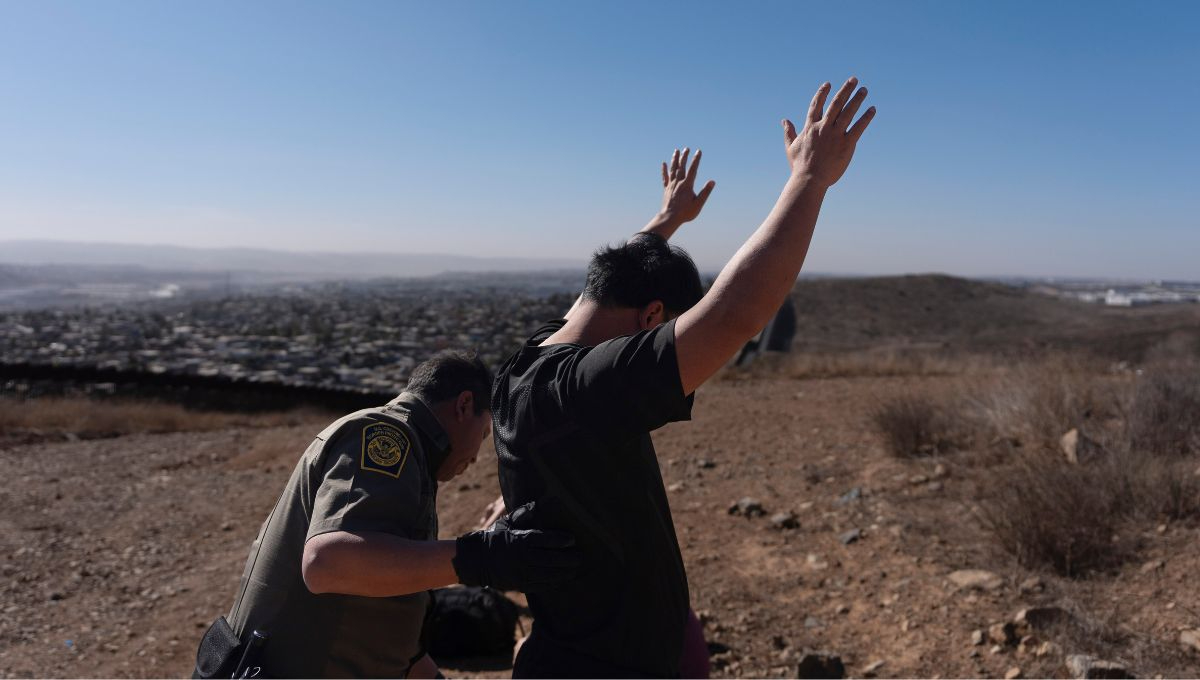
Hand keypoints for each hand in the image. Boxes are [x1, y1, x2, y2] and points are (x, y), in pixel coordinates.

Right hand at [453, 502, 580, 591]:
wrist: (476, 560)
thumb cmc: (494, 538)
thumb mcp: (506, 523)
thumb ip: (522, 515)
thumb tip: (536, 505)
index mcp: (520, 540)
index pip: (545, 540)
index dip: (560, 540)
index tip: (572, 539)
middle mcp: (522, 558)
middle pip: (551, 559)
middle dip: (568, 558)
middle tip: (580, 556)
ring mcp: (521, 573)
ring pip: (548, 574)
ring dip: (564, 572)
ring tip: (575, 569)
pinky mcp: (520, 584)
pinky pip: (541, 585)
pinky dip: (553, 583)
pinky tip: (562, 579)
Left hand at [658, 147, 715, 225]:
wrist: (669, 218)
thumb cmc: (685, 213)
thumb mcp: (698, 204)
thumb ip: (705, 192)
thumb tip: (712, 181)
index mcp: (687, 185)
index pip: (693, 169)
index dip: (696, 160)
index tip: (698, 151)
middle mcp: (678, 183)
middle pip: (682, 166)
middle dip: (684, 157)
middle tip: (687, 148)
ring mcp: (671, 185)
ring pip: (673, 169)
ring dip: (675, 159)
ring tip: (676, 151)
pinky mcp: (666, 189)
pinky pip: (665, 177)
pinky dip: (664, 170)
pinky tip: (664, 164)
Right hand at [782, 77, 875, 187]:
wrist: (809, 180)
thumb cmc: (799, 166)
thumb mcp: (791, 147)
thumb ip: (789, 132)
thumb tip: (784, 120)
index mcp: (810, 127)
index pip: (817, 105)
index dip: (822, 93)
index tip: (828, 84)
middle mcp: (823, 127)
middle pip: (836, 104)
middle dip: (845, 90)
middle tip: (853, 79)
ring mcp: (835, 135)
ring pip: (848, 112)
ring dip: (857, 99)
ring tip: (864, 89)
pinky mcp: (846, 144)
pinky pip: (858, 128)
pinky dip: (866, 118)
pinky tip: (872, 109)